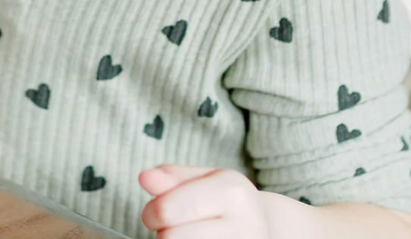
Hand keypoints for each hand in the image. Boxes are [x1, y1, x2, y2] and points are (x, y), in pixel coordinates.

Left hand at [139, 164, 270, 237]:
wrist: (266, 229)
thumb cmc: (226, 203)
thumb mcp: (205, 179)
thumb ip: (172, 177)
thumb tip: (144, 178)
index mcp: (233, 192)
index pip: (168, 210)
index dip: (152, 213)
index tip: (152, 214)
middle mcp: (245, 226)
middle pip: (172, 238)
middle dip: (164, 234)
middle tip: (172, 229)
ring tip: (188, 237)